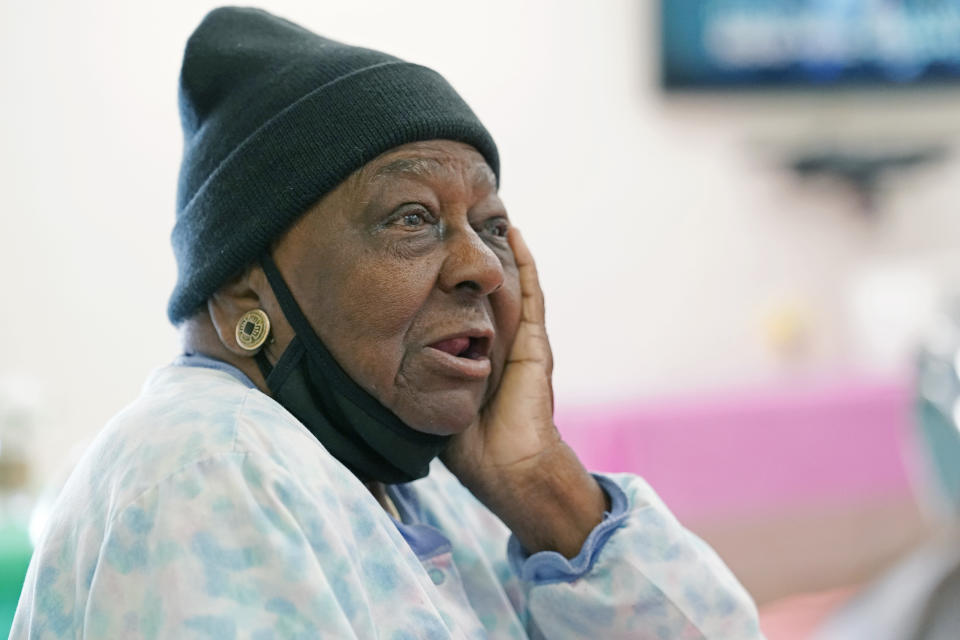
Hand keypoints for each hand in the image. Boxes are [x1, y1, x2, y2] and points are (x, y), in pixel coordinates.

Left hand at [441, 228, 606, 556]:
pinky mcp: (534, 343)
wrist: (507, 469)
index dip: (453, 276)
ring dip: (501, 247)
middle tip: (462, 214)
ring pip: (509, 282)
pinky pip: (530, 294)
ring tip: (489, 212)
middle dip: (478, 251)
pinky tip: (514, 234)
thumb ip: (414, 378)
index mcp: (478, 354)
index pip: (465, 304)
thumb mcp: (431, 399)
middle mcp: (500, 341)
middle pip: (488, 285)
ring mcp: (521, 339)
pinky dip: (525, 262)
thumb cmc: (468, 445)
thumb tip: (374, 363)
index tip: (433, 245)